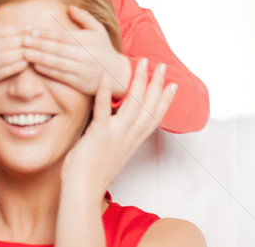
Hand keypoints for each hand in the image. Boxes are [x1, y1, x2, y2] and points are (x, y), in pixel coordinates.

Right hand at [0, 6, 27, 96]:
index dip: (17, 29)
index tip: (30, 27)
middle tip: (38, 37)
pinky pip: (2, 72)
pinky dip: (15, 67)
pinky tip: (25, 63)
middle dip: (23, 39)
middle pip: (5, 44)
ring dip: (22, 53)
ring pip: (5, 57)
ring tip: (35, 49)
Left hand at [22, 5, 130, 96]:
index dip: (45, 33)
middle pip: (58, 49)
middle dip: (38, 44)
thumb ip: (84, 17)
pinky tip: (35, 65)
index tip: (30, 29)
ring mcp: (83, 70)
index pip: (63, 36)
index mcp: (90, 40)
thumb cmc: (103, 49)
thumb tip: (69, 7)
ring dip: (39, 57)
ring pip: (57, 63)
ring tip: (24, 52)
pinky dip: (47, 71)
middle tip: (22, 39)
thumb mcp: (98, 30)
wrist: (118, 74)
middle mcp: (87, 55)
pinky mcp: (80, 83)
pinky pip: (61, 76)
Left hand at [60, 59, 175, 201]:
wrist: (82, 191)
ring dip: (139, 81)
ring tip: (142, 63)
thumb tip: (116, 122)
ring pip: (134, 104)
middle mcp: (128, 137)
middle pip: (148, 107)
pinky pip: (103, 108)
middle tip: (161, 65)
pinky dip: (104, 90)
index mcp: (132, 141)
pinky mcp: (99, 134)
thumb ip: (118, 135)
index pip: (154, 117)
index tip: (173, 84)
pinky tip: (105, 73)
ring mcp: (115, 135)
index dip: (165, 100)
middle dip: (156, 84)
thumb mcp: (111, 151)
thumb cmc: (91, 172)